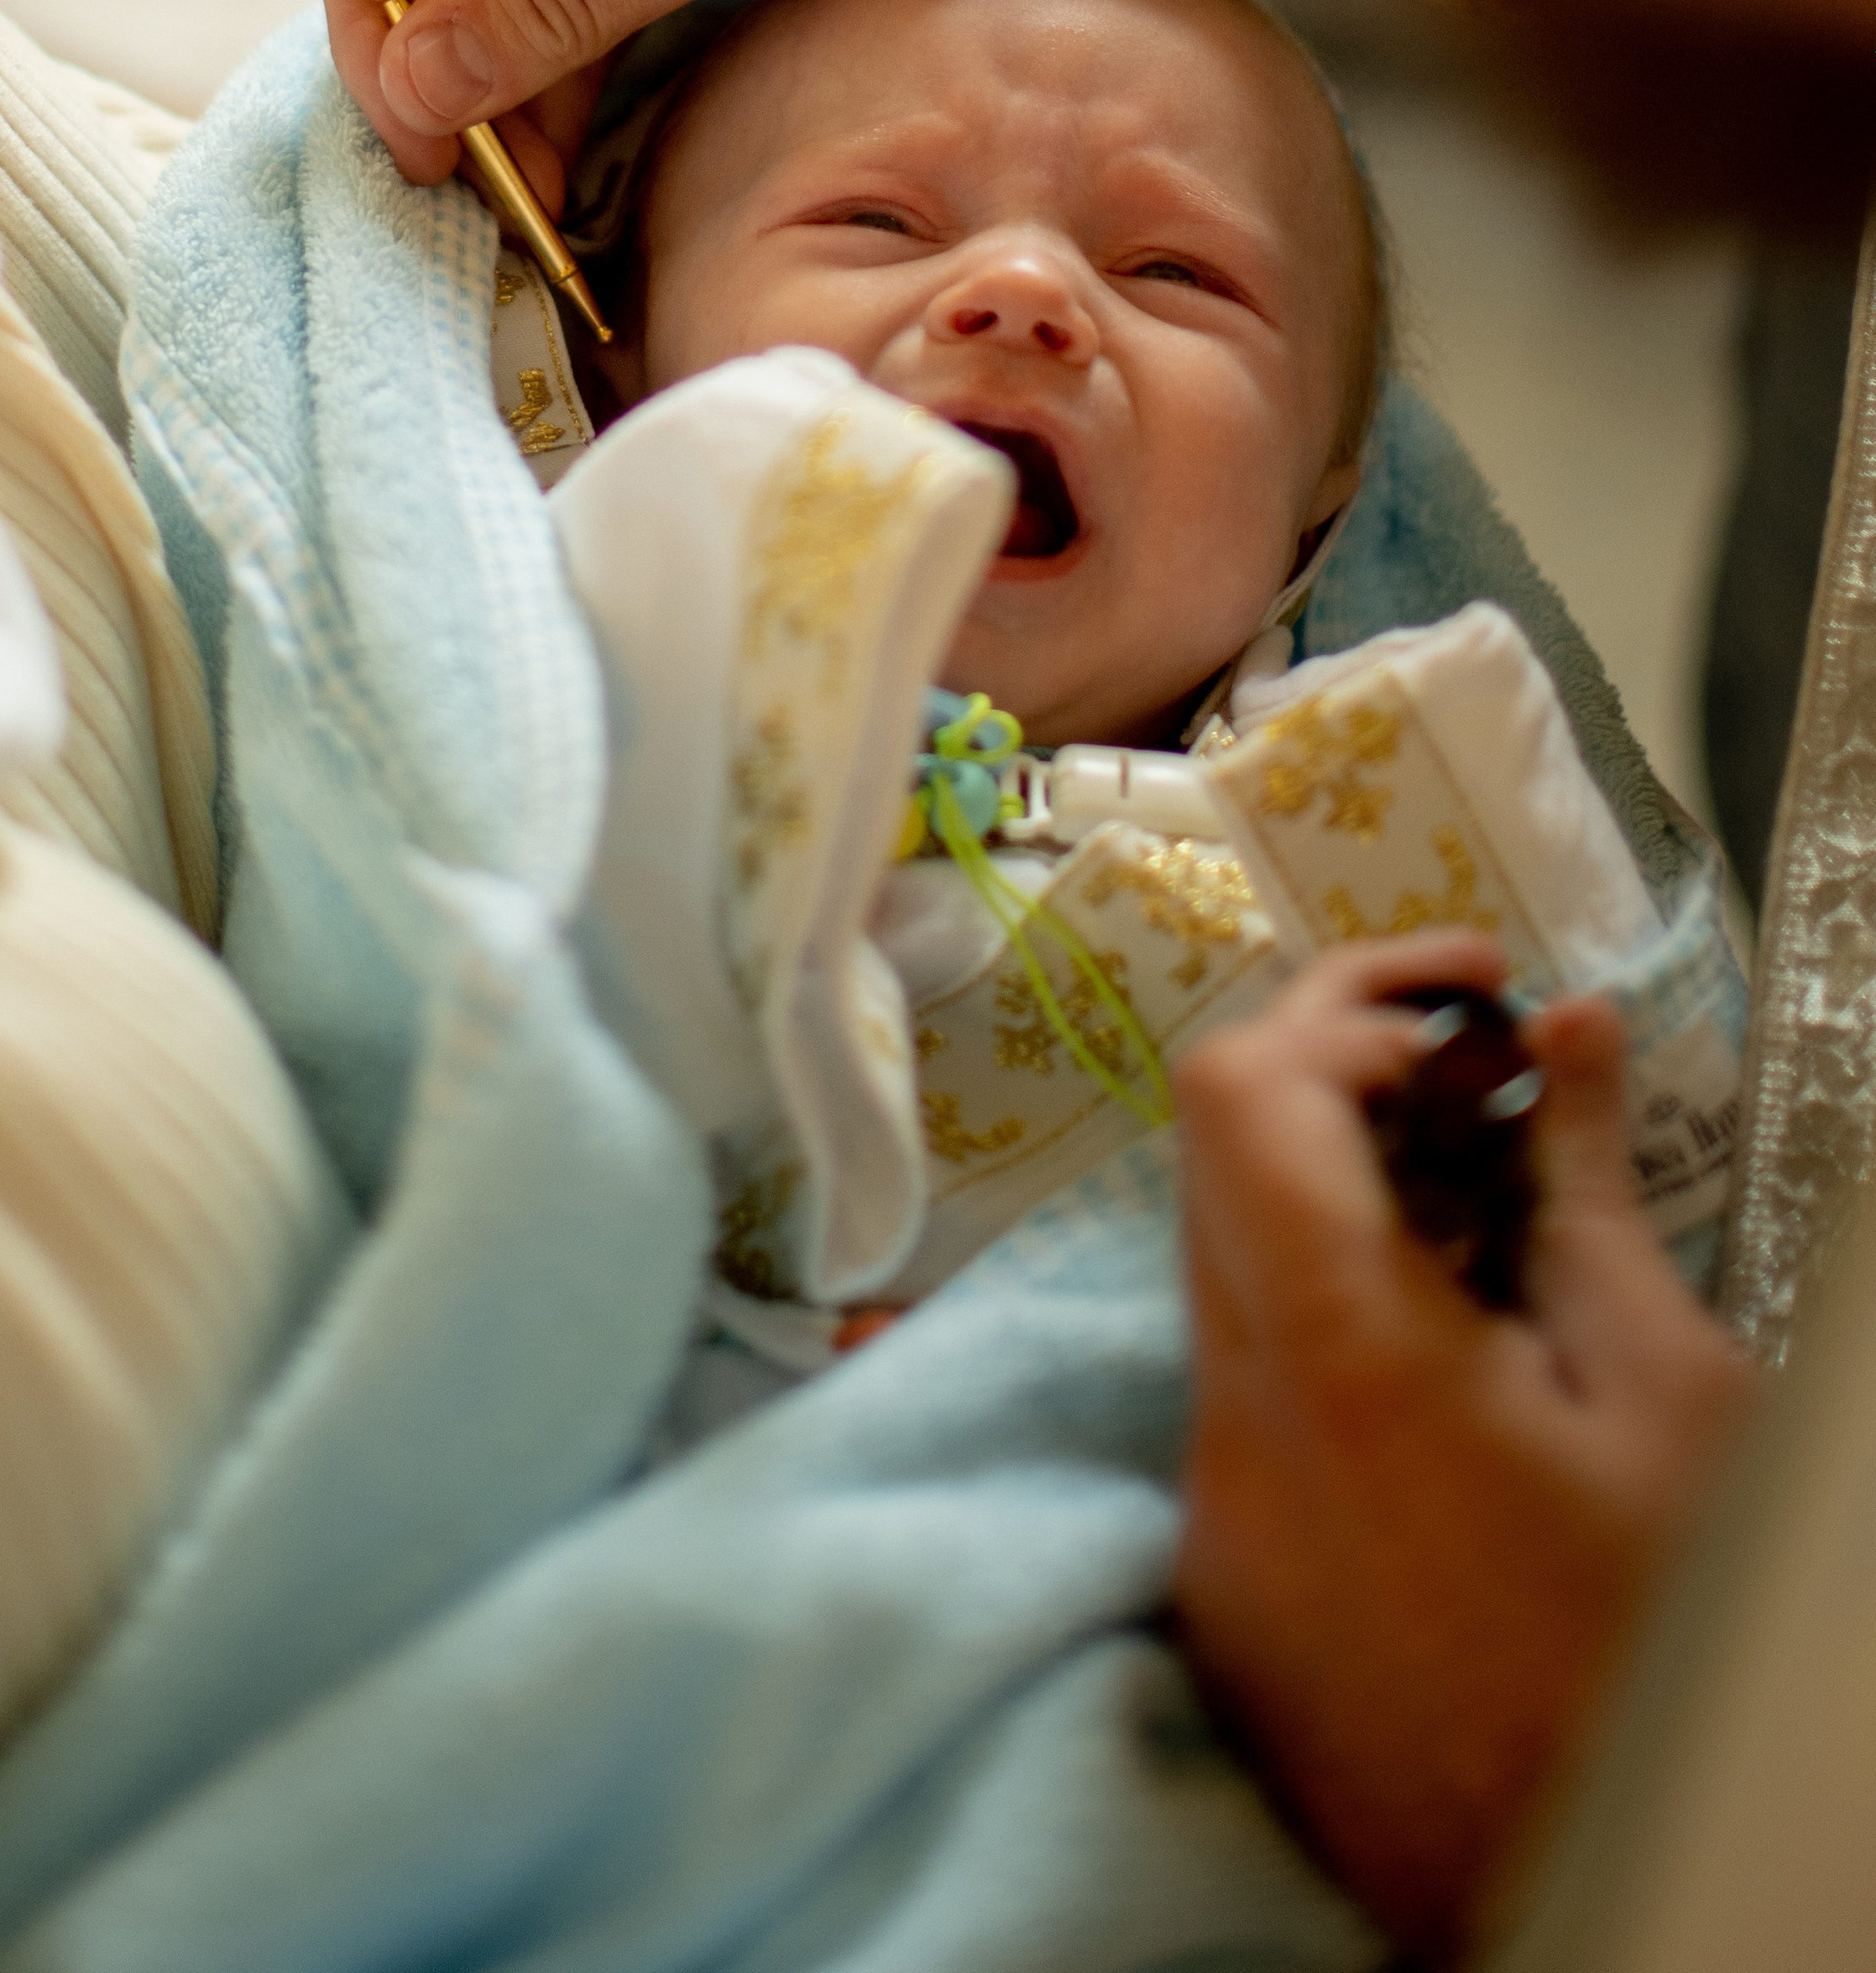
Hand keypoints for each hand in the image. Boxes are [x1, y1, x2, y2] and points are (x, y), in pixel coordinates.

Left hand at [1171, 933, 1754, 1964]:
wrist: (1588, 1905)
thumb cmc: (1665, 1654)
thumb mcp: (1673, 1399)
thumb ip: (1589, 1190)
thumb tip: (1571, 1031)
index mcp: (1341, 1362)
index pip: (1241, 1092)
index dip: (1345, 1004)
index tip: (1475, 1004)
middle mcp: (1234, 1425)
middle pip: (1217, 1161)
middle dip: (1345, 1072)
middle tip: (1497, 1070)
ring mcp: (1213, 1510)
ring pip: (1227, 1265)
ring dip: (1343, 1191)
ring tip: (1500, 1201)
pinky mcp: (1224, 1580)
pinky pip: (1244, 1382)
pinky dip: (1330, 1312)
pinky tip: (1462, 1340)